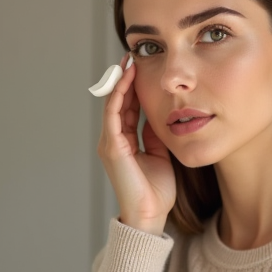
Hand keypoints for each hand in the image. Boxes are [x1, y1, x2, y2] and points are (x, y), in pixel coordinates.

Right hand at [97, 55, 176, 234]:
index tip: (140, 67)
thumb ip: (155, 135)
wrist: (150, 215)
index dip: (133, 87)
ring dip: (120, 82)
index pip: (127, 107)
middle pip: (117, 102)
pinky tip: (126, 80)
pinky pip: (114, 115)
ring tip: (128, 61)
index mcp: (124, 142)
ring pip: (113, 104)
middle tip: (132, 56)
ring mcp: (110, 143)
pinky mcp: (113, 148)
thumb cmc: (156, 191)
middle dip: (124, 79)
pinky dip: (119, 96)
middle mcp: (113, 140)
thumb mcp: (160, 154)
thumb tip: (159, 115)